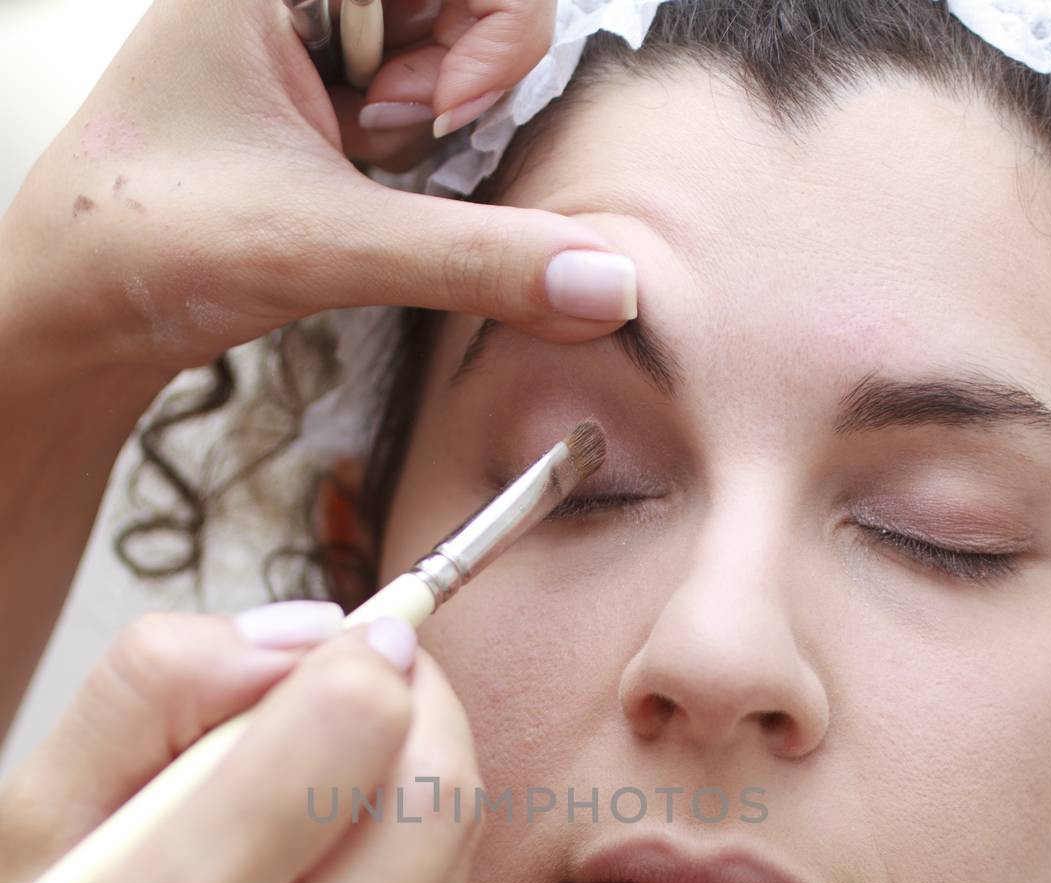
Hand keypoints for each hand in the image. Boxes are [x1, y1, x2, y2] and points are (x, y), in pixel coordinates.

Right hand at [0, 607, 478, 882]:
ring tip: (321, 785)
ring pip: (454, 847)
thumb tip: (309, 631)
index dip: (361, 652)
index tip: (335, 640)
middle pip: (440, 782)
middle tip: (355, 686)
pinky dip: (397, 870)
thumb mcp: (28, 829)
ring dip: (411, 779)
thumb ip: (152, 692)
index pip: (354, 727)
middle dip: (415, 704)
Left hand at [2, 0, 636, 381]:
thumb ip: (476, 260)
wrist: (76, 313)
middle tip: (376, 147)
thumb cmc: (141, 240)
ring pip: (456, 59)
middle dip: (445, 91)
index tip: (424, 117)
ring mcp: (320, 40)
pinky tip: (350, 185)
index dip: (481, 37)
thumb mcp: (325, 244)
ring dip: (426, 138)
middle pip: (474, 2)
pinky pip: (427, 111)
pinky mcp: (330, 100)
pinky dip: (413, 167)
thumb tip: (603, 283)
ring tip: (344, 172)